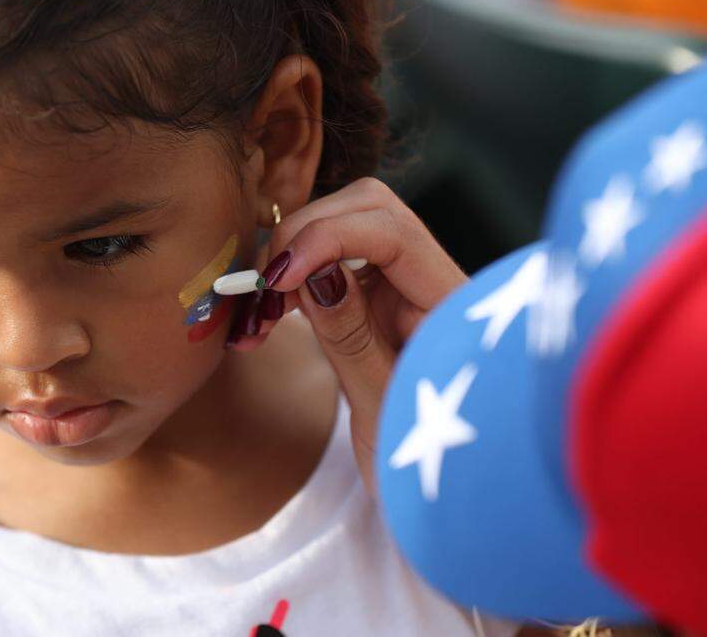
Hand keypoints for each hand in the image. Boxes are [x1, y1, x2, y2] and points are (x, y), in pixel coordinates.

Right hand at [227, 178, 466, 489]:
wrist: (440, 496)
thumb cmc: (423, 465)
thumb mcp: (382, 409)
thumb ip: (351, 337)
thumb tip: (315, 271)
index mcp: (452, 305)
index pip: (392, 232)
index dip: (327, 239)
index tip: (277, 279)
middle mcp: (432, 282)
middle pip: (369, 210)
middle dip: (306, 235)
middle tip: (261, 290)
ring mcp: (405, 288)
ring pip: (344, 227)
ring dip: (292, 258)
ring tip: (255, 316)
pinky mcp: (378, 299)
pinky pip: (330, 264)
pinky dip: (294, 281)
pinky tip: (266, 317)